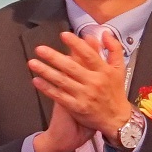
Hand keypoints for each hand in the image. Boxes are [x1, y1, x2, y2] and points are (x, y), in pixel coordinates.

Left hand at [27, 31, 133, 151]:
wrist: (116, 118)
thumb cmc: (115, 90)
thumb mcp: (119, 69)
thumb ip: (113, 49)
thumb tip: (103, 33)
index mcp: (104, 71)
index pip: (89, 55)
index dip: (76, 44)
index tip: (63, 35)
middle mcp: (94, 82)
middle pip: (72, 67)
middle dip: (54, 57)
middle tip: (39, 49)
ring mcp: (84, 95)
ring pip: (62, 81)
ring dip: (46, 71)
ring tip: (32, 62)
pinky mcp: (76, 107)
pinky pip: (59, 96)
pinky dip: (47, 88)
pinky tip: (36, 80)